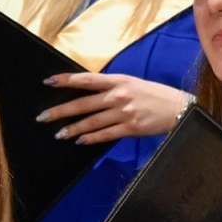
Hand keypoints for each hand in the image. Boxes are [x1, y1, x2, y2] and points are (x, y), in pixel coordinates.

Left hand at [37, 72, 189, 144]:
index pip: (87, 79)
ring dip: (73, 129)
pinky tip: (79, 141)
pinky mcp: (130, 128)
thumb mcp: (133, 83)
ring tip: (58, 134)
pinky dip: (91, 138)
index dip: (67, 80)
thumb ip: (112, 87)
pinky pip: (105, 135)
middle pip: (83, 103)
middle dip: (60, 111)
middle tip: (42, 117)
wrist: (179, 108)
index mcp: (118, 80)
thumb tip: (90, 92)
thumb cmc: (155, 95)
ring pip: (91, 122)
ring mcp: (124, 112)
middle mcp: (118, 95)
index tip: (49, 82)